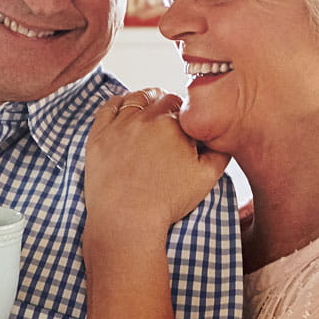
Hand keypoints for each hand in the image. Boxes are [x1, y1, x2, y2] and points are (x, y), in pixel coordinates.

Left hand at [83, 89, 228, 237]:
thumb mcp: (207, 178)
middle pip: (161, 99)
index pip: (184, 105)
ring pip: (136, 99)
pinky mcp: (98, 135)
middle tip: (169, 118)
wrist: (127, 219)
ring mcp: (120, 125)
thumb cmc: (167, 201)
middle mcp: (146, 119)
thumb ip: (219, 151)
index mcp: (175, 125)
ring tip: (150, 110)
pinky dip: (119, 103)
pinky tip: (124, 108)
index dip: (186, 113)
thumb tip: (218, 135)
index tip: (185, 123)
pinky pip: (108, 107)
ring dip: (146, 100)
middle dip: (168, 106)